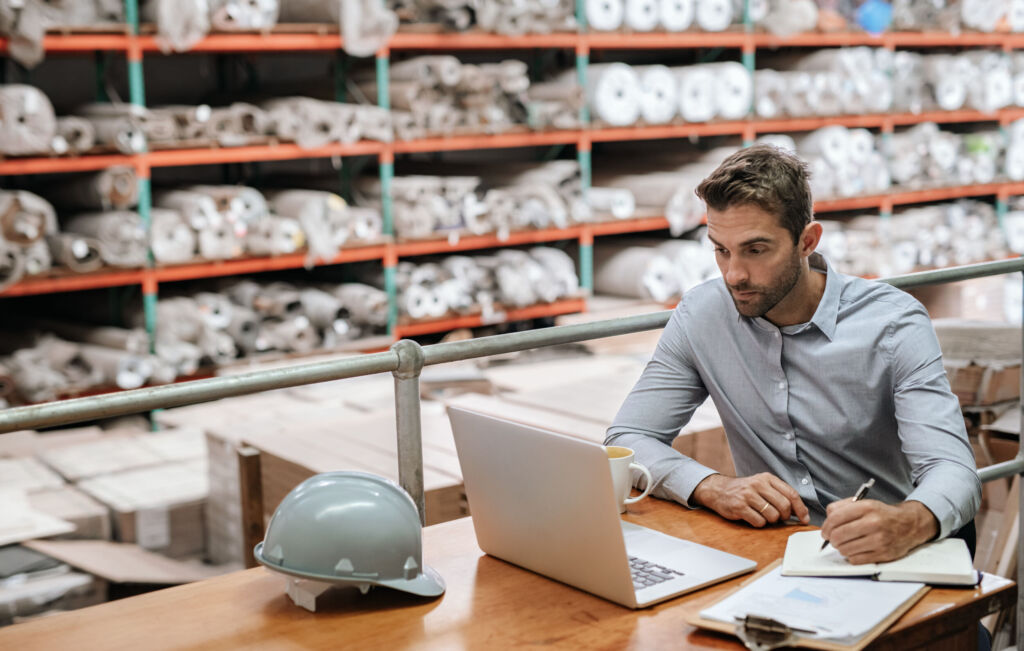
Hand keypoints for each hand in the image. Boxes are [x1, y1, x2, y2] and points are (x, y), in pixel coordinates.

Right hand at [691, 473, 809, 526]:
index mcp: (767, 478)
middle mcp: (758, 484)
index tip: (804, 518)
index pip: (791, 493)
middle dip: (785, 516)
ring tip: (763, 516)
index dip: (800, 508)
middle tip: (779, 518)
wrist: (718, 490)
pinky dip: (759, 524)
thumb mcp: (762, 485)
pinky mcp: (739, 507)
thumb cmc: (744, 490)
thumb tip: (801, 512)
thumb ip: (780, 494)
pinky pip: (759, 522)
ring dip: (771, 521)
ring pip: (773, 515)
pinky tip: (753, 518)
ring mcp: (748, 495)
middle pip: (784, 506)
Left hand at [821, 499, 938, 563]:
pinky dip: (851, 556)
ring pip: (845, 549)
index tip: (825, 531)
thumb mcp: (864, 503)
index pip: (835, 518)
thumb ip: (842, 507)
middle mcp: (874, 523)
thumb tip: (827, 520)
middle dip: (831, 539)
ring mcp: (879, 540)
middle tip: (833, 539)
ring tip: (846, 544)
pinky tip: (856, 550)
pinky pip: (855, 560)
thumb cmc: (882, 514)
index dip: (825, 527)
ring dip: (841, 548)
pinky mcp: (883, 554)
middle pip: (838, 535)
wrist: (908, 524)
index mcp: (867, 507)